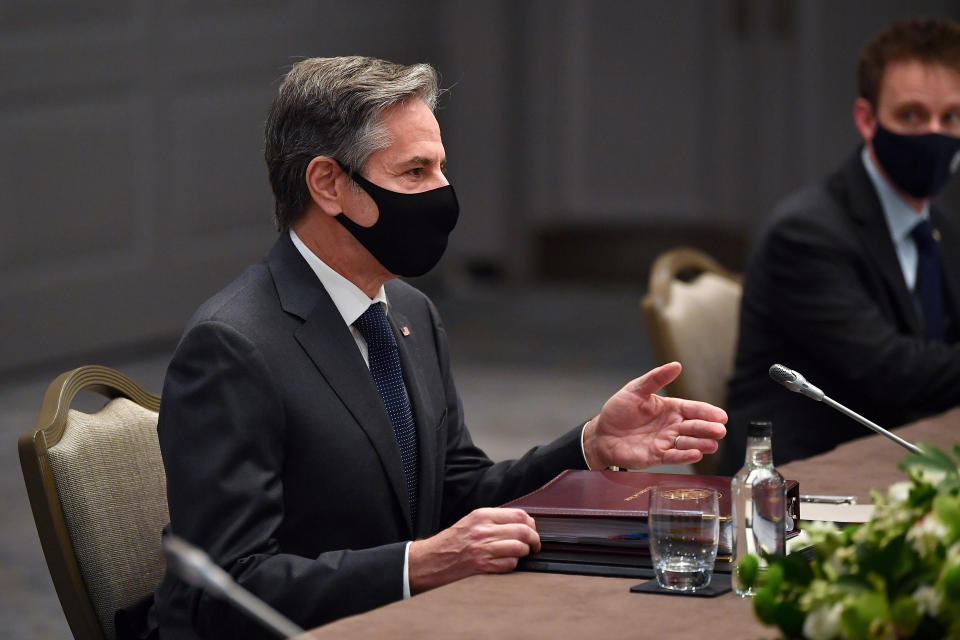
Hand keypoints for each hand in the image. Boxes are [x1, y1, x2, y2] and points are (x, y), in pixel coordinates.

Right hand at [408, 508, 539, 592]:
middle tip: (535, 545)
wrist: (431, 558)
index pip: (519, 515)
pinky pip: (509, 564)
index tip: (532, 530)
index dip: (531, 524)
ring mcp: (483, 548)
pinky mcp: (482, 565)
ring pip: (519, 548)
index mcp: (482, 515)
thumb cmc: (451, 541)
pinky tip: (508, 562)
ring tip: (523, 554)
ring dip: (525, 552)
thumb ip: (495, 519)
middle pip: (523, 531)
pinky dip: (513, 564)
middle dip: (534, 540)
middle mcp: (483, 530)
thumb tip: (521, 523)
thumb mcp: (472, 520)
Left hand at [582, 362, 726, 468]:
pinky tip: (695, 454)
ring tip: (711, 444)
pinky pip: (674, 457)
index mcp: (670, 409)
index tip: (721, 416)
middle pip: (694, 427)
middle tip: (719, 430)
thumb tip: (676, 365)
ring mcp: (665, 442)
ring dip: (700, 444)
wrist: (602, 433)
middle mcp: (671, 426)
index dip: (707, 412)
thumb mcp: (636, 389)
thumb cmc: (618, 411)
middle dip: (708, 429)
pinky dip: (684, 456)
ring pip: (688, 443)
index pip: (693, 409)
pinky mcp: (657, 456)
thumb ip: (656, 379)